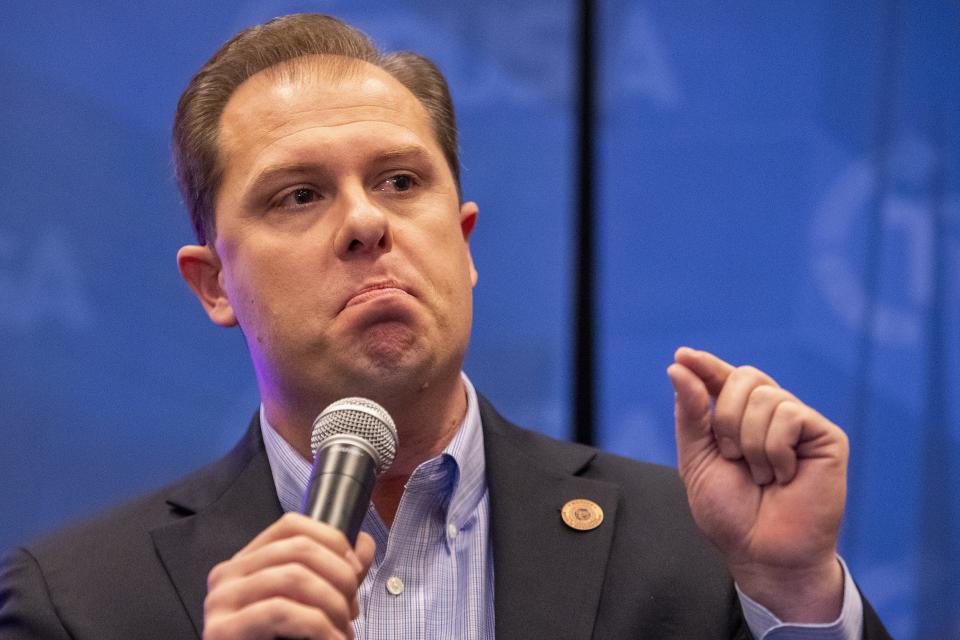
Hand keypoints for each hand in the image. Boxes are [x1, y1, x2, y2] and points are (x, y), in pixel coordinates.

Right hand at [203, 512, 374, 639]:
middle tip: (352, 610)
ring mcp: (220, 601)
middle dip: (339, 577)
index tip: (355, 569)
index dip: (331, 539)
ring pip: (293, 577)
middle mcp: (227, 574)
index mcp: (246, 563)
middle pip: (298, 549)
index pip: (291, 525)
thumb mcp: (311, 603)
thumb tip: (364, 544)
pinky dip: (318, 626)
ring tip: (343, 631)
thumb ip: (336, 572)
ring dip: (333, 605)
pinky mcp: (222, 630)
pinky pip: (281, 611)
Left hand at [667, 347, 847, 621]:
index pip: (723, 377)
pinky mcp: (826, 436)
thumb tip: (679, 367)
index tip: (682, 355)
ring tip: (761, 476)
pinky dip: (774, 450)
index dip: (705, 365)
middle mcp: (771, 415)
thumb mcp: (697, 459)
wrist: (762, 552)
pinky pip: (790, 415)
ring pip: (766, 397)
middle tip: (732, 457)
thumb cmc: (731, 513)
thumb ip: (690, 413)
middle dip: (725, 417)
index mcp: (739, 418)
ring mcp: (800, 423)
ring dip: (750, 443)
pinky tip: (784, 476)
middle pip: (744, 377)